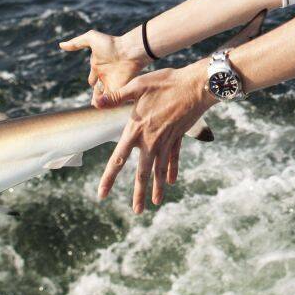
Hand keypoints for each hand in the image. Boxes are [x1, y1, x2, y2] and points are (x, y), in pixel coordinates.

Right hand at [58, 29, 146, 105]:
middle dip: (95, 94)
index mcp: (98, 65)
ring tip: (95, 105)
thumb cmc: (112, 44)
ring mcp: (111, 83)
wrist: (129, 51)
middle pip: (97, 89)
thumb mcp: (91, 39)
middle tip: (94, 101)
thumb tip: (61, 45)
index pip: (92, 77)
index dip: (91, 80)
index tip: (92, 83)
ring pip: (103, 96)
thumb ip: (76, 42)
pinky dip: (104, 104)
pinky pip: (110, 100)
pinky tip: (99, 107)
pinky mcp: (118, 90)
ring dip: (98, 101)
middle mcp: (105, 76)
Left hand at [96, 64, 214, 212]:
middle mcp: (152, 140)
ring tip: (155, 204)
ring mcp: (167, 140)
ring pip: (159, 169)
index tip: (102, 195)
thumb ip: (118, 96)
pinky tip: (170, 181)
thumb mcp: (139, 85)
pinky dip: (171, 169)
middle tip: (136, 212)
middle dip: (139, 193)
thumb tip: (97, 102)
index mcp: (137, 130)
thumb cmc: (167, 82)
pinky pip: (173, 157)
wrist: (197, 86)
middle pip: (142, 172)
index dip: (109, 178)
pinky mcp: (178, 135)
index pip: (119, 159)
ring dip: (157, 187)